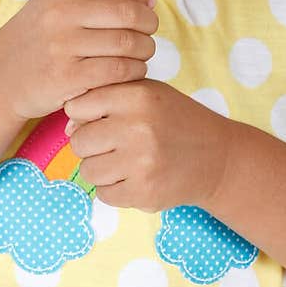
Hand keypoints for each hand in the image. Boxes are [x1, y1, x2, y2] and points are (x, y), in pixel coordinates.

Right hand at [0, 0, 158, 122]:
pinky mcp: (67, 77)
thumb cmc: (38, 38)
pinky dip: (135, 72)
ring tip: (141, 53)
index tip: (143, 3)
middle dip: (149, 24)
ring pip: (129, 44)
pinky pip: (120, 71)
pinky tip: (131, 72)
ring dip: (145, 50)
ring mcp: (62, 45)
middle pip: (129, 12)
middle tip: (148, 34)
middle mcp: (59, 12)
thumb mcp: (53, 3)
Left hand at [63, 79, 232, 212]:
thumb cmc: (175, 120)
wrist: (218, 157)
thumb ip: (106, 97)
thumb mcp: (148, 92)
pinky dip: (114, 189)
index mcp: (137, 96)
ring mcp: (141, 162)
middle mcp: (138, 127)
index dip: (84, 115)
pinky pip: (104, 194)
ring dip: (101, 168)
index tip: (101, 120)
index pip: (78, 106)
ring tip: (125, 161)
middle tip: (114, 144)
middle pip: (79, 141)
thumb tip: (67, 124)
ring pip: (88, 170)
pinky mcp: (144, 192)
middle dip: (91, 145)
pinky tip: (135, 177)